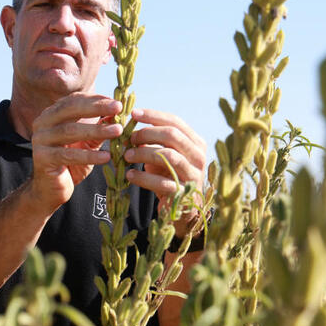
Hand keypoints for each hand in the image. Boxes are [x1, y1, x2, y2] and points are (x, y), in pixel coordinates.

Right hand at [28, 93, 122, 210]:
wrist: (51, 189)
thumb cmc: (70, 163)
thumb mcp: (87, 142)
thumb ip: (98, 128)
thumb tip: (117, 112)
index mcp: (52, 114)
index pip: (74, 100)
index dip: (96, 100)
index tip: (117, 103)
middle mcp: (42, 123)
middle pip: (70, 110)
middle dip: (96, 108)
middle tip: (117, 108)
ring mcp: (40, 140)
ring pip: (70, 131)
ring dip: (96, 130)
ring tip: (117, 131)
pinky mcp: (42, 158)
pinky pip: (68, 155)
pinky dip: (89, 156)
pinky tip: (106, 157)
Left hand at [123, 108, 206, 235]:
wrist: (182, 210)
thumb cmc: (169, 176)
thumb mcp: (163, 155)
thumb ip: (152, 140)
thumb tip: (128, 124)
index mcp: (195, 143)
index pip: (175, 122)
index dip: (153, 116)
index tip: (133, 114)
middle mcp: (198, 157)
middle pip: (172, 135)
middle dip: (147, 133)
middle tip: (128, 138)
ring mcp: (193, 175)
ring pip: (168, 156)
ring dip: (143, 153)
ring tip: (126, 156)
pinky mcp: (184, 194)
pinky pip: (162, 182)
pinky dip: (142, 177)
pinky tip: (129, 175)